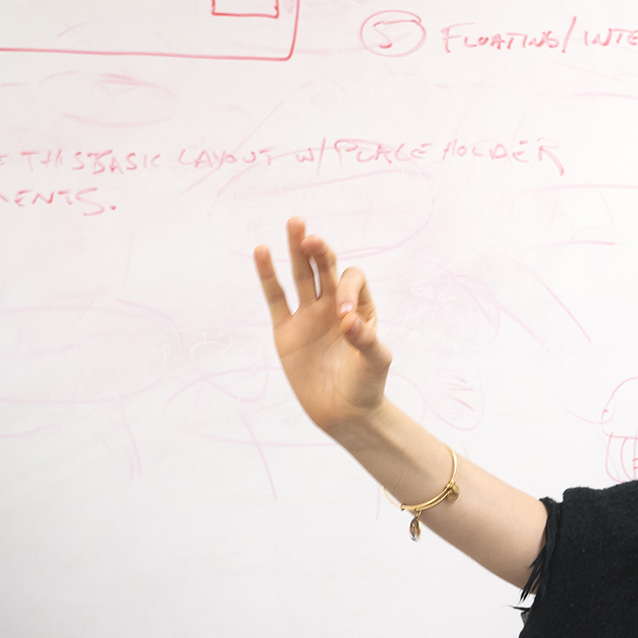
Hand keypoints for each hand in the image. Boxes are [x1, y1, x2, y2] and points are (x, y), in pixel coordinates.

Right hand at [255, 218, 391, 440]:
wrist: (344, 413)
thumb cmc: (367, 385)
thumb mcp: (376, 363)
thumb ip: (366, 341)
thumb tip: (347, 321)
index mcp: (359, 307)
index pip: (350, 281)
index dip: (345, 291)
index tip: (342, 319)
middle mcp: (332, 305)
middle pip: (323, 267)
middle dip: (317, 250)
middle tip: (308, 234)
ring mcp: (308, 315)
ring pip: (300, 276)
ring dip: (295, 251)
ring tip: (293, 224)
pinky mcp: (286, 330)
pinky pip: (275, 298)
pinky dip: (267, 276)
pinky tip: (261, 251)